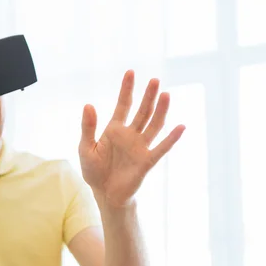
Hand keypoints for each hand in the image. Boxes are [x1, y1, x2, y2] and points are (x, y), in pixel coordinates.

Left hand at [78, 70, 185, 207]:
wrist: (104, 194)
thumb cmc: (94, 171)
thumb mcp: (85, 148)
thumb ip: (88, 127)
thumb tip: (88, 104)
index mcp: (114, 129)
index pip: (123, 105)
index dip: (127, 89)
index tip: (131, 72)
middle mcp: (130, 135)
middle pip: (142, 111)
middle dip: (148, 96)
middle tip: (155, 80)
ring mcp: (140, 147)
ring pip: (153, 125)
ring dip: (160, 111)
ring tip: (166, 94)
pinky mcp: (147, 161)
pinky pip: (161, 148)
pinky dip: (171, 138)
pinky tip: (180, 127)